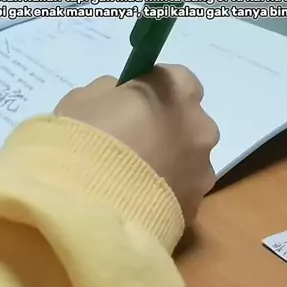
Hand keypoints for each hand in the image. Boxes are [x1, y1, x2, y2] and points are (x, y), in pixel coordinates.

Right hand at [55, 65, 218, 223]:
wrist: (89, 207)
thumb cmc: (85, 140)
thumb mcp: (84, 99)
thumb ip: (111, 93)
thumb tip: (120, 101)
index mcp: (176, 91)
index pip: (176, 78)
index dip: (152, 90)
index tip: (130, 103)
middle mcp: (200, 127)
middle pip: (188, 121)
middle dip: (166, 128)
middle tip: (132, 144)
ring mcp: (202, 170)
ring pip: (188, 161)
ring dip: (169, 164)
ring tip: (132, 181)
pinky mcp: (195, 207)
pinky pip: (180, 193)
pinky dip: (164, 195)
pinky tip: (136, 204)